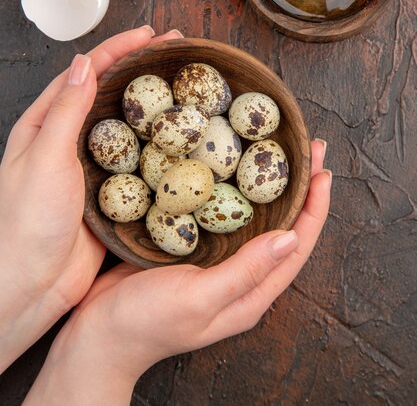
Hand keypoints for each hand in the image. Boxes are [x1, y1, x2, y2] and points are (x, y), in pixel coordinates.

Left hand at [0, 25, 182, 371]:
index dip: (120, 49)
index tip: (152, 35)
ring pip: (131, 127)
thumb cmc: (26, 220)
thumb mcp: (43, 157)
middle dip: (144, 71)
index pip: (87, 73)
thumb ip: (65, 110)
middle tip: (179, 54)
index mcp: (47, 123)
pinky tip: (183, 141)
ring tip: (188, 90)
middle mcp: (72, 140)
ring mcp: (95, 166)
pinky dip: (162, 147)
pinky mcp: (113, 192)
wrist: (32, 283)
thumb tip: (85, 62)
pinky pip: (141, 162)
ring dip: (156, 107)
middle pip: (113, 94)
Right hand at [25, 141, 330, 405]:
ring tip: (279, 151)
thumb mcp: (198, 298)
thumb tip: (292, 237)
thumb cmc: (145, 322)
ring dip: (270, 185)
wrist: (97, 334)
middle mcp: (241, 277)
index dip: (315, 209)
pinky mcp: (193, 249)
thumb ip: (244, 271)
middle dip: (300, 188)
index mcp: (251, 294)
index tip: (323, 171)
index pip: (298, 246)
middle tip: (308, 148)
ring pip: (254, 218)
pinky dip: (234, 189)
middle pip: (283, 227)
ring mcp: (217, 262)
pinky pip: (223, 215)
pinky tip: (230, 168)